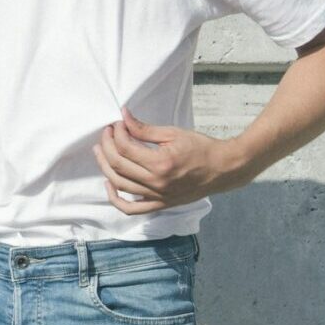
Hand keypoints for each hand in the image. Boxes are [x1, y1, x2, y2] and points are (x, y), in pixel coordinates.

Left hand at [92, 106, 247, 214]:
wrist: (224, 169)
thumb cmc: (201, 148)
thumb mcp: (173, 133)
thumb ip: (145, 129)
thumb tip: (123, 116)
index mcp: (161, 164)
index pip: (126, 148)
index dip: (117, 133)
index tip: (118, 123)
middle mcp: (157, 183)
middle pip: (118, 165)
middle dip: (107, 146)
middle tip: (107, 132)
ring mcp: (158, 197)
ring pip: (120, 185)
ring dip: (105, 166)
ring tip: (100, 150)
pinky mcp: (160, 204)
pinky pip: (132, 209)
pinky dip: (116, 199)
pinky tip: (109, 184)